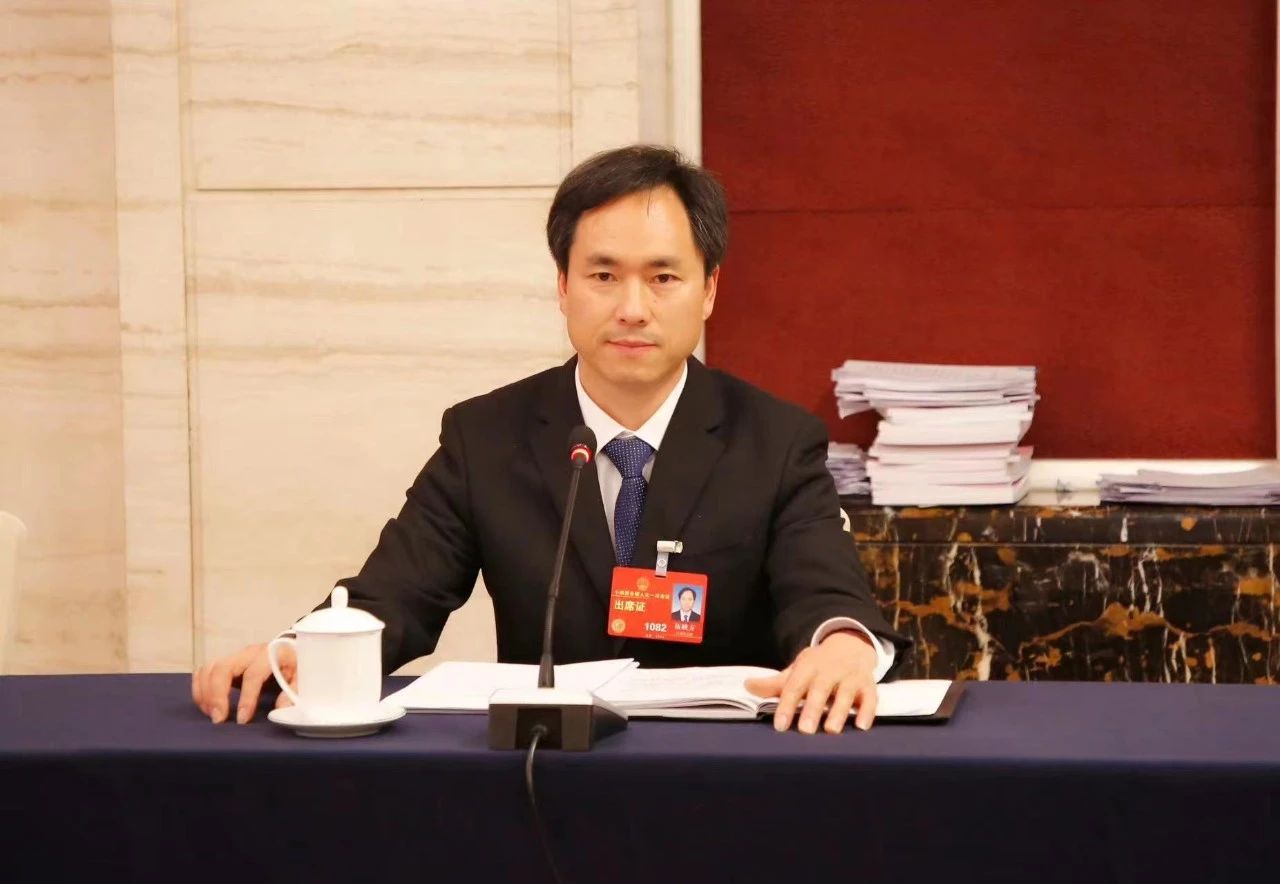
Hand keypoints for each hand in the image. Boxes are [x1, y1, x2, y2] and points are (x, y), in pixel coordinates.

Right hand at [191, 642, 294, 724]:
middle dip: (217, 695)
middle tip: (218, 719)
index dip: (246, 698)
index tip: (243, 720)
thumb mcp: (304, 675)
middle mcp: (249, 653)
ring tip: (212, 715)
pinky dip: (200, 688)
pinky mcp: (226, 662)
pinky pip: (204, 670)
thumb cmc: (297, 664)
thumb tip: (280, 709)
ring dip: (205, 693)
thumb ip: (294, 690)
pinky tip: (206, 706)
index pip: (252, 675)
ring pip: (210, 668)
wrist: (292, 649)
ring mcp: (235, 656)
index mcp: (270, 654)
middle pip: (223, 668)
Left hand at [745, 630, 878, 733]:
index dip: (786, 705)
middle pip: (820, 689)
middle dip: (813, 709)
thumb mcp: (796, 670)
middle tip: (805, 730)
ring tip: (831, 730)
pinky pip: (870, 698)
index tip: (779, 725)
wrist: (850, 646)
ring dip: (839, 711)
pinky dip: (868, 711)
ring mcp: (850, 677)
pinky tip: (862, 726)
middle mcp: (830, 671)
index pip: (795, 686)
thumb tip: (747, 685)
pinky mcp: (868, 685)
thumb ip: (775, 683)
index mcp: (808, 667)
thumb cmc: (818, 666)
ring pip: (846, 693)